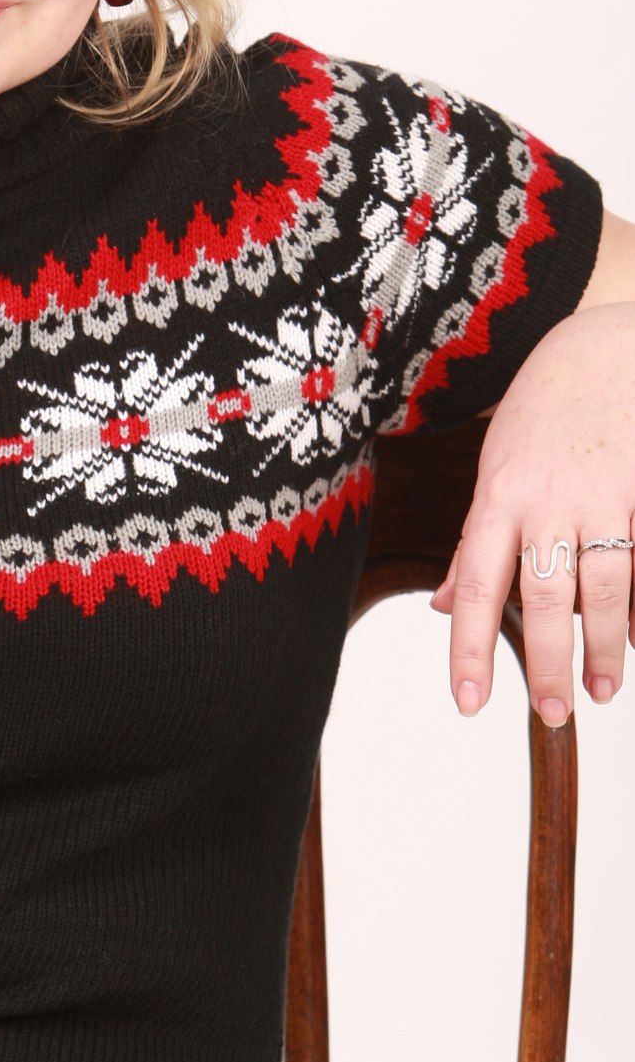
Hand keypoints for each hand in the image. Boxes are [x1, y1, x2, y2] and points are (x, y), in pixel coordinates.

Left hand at [428, 303, 634, 725]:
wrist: (604, 346)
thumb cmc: (543, 408)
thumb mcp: (493, 467)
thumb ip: (475, 542)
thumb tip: (446, 607)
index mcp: (497, 496)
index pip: (478, 585)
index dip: (470, 648)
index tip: (468, 701)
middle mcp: (545, 499)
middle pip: (544, 597)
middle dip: (547, 664)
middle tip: (550, 715)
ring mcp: (600, 495)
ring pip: (601, 589)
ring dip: (601, 649)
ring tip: (600, 692)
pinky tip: (631, 640)